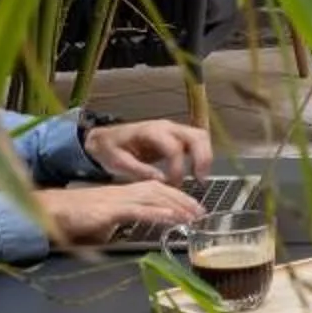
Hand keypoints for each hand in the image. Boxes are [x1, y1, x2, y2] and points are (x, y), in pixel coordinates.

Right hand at [43, 178, 207, 246]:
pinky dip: (156, 214)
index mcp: (124, 192)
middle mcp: (124, 192)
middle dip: (183, 201)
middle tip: (202, 212)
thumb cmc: (73, 217)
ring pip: (153, 198)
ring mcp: (117, 199)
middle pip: (160, 191)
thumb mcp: (103, 221)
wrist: (48, 211)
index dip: (177, 197)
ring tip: (193, 216)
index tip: (194, 208)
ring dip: (176, 206)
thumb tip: (129, 230)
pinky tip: (171, 219)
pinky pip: (137, 211)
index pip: (157, 189)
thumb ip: (119, 222)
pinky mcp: (108, 210)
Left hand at [84, 116, 211, 184]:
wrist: (106, 138)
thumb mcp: (118, 162)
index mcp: (150, 132)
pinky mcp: (176, 136)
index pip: (173, 148)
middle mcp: (166, 127)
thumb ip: (139, 170)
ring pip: (200, 137)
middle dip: (202, 159)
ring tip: (201, 179)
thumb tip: (160, 180)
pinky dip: (201, 156)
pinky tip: (196, 173)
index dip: (177, 168)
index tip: (174, 185)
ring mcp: (173, 129)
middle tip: (200, 180)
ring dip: (205, 157)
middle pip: (195, 136)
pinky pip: (196, 142)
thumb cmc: (111, 149)